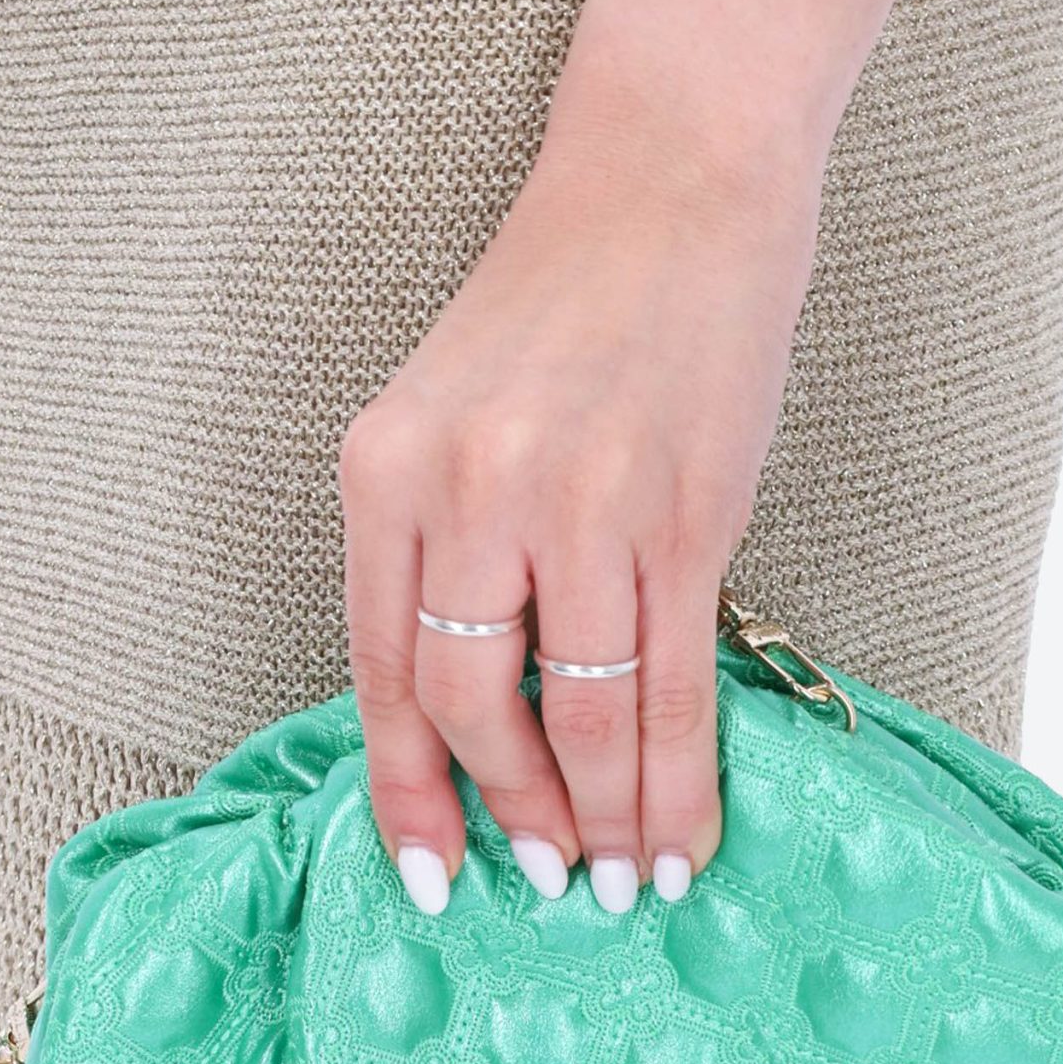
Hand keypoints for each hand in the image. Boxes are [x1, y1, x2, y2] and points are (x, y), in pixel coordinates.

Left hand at [340, 59, 820, 914]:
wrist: (670, 182)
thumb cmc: (562, 305)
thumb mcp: (452, 417)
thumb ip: (445, 550)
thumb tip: (476, 715)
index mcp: (385, 470)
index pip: (378, 669)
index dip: (406, 791)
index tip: (433, 876)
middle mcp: (466, 491)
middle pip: (467, 705)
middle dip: (512, 812)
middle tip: (548, 877)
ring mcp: (578, 504)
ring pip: (576, 712)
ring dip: (604, 816)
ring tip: (623, 881)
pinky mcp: (684, 514)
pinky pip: (671, 682)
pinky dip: (676, 775)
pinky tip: (683, 833)